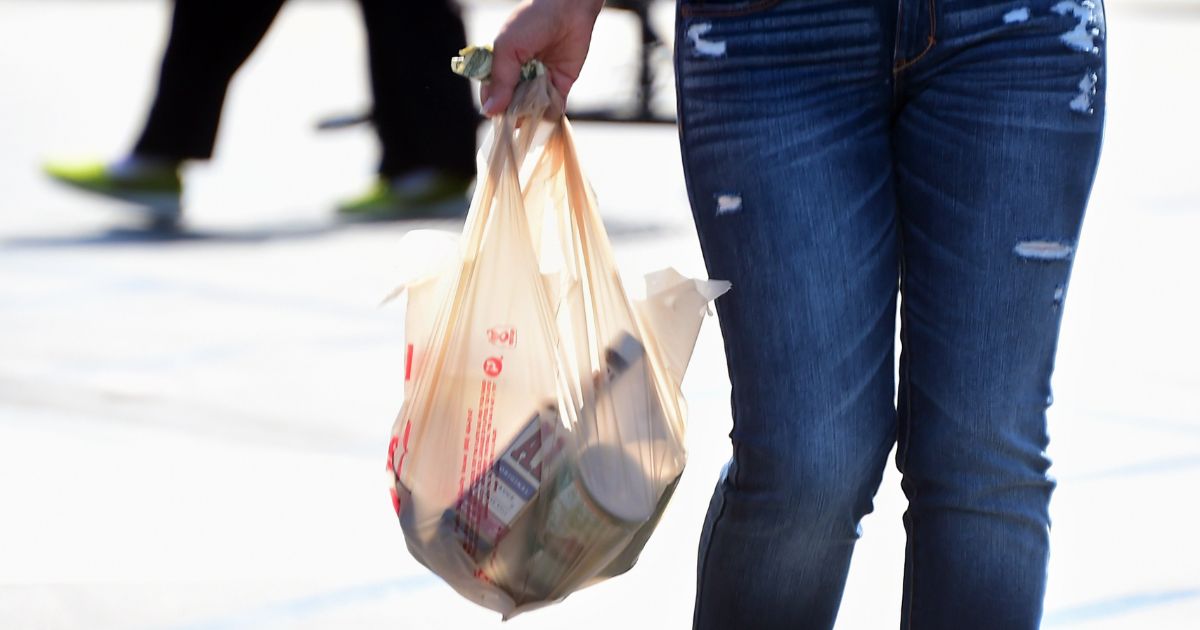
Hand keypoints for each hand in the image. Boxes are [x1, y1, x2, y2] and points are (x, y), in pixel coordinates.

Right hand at [480, 0, 605, 115]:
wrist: (567, 9)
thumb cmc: (531, 21)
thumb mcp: (508, 48)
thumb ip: (500, 80)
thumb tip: (490, 111)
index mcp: (501, 65)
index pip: (491, 94)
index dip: (492, 105)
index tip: (495, 114)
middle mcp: (519, 77)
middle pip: (511, 106)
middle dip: (512, 113)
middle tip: (516, 114)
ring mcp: (540, 82)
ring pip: (531, 110)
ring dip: (531, 115)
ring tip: (531, 110)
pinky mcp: (560, 86)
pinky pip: (553, 108)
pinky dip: (550, 115)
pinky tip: (547, 115)